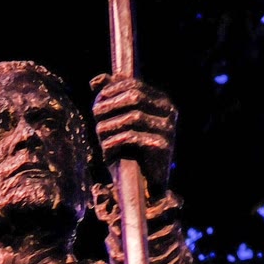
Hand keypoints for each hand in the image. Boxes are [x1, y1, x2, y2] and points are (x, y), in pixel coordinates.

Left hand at [91, 74, 175, 195]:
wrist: (145, 183)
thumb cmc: (131, 149)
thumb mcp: (120, 120)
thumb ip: (112, 98)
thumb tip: (95, 81)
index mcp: (161, 102)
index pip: (135, 85)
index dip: (114, 89)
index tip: (97, 99)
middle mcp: (169, 112)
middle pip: (135, 97)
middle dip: (112, 104)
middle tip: (95, 114)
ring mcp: (168, 129)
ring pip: (134, 116)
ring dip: (111, 123)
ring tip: (99, 132)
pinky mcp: (163, 146)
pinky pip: (134, 137)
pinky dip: (116, 140)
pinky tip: (106, 147)